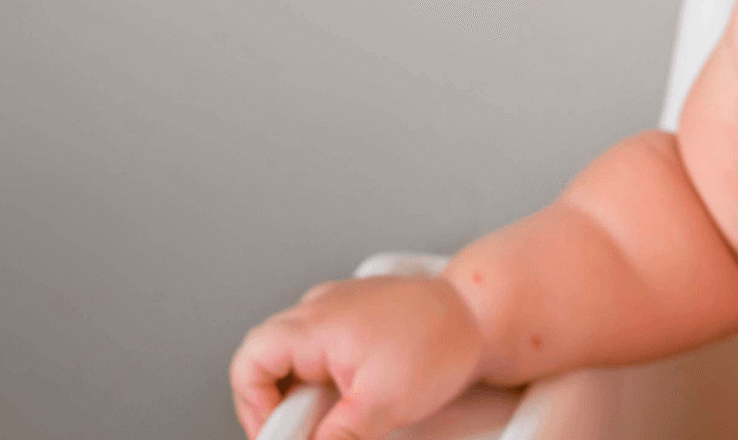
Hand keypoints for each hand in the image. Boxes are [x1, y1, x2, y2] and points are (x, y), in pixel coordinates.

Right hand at [230, 274, 485, 439]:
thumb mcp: (382, 404)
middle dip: (286, 406)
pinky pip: (324, 352)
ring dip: (310, 395)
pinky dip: (331, 380)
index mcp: (314, 323)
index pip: (250, 364)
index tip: (279, 436)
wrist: (486, 313)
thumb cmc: (442, 339)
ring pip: (297, 360)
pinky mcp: (357, 319)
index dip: (253, 407)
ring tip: (344, 414)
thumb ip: (337, 437)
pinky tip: (358, 398)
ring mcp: (337, 310)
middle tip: (314, 433)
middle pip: (270, 364)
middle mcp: (318, 309)